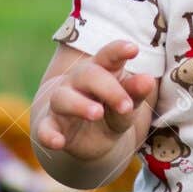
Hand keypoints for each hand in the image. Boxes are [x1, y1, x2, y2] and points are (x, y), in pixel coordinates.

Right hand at [35, 39, 157, 164]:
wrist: (81, 134)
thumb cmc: (108, 110)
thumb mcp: (125, 104)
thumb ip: (134, 93)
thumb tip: (148, 80)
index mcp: (100, 71)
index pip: (108, 56)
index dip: (118, 51)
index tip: (134, 49)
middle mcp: (77, 82)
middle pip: (88, 75)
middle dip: (108, 89)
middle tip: (126, 105)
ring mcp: (61, 103)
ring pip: (63, 98)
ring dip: (79, 105)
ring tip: (97, 113)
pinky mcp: (50, 126)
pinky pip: (44, 129)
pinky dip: (48, 135)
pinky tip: (58, 142)